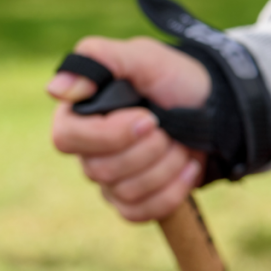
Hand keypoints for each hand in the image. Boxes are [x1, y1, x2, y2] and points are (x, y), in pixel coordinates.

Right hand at [48, 36, 211, 220]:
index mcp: (79, 115)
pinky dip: (172, 192)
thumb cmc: (175, 80)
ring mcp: (110, 180)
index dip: (110, 135)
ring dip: (166, 167)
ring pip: (126, 192)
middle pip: (101, 170)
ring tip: (182, 144)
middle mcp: (88, 150)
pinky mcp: (133, 201)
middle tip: (169, 128)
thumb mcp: (144, 57)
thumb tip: (56, 91)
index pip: (67, 139)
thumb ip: (98, 59)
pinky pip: (140, 213)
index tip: (149, 118)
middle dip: (149, 150)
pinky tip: (190, 167)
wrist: (214, 109)